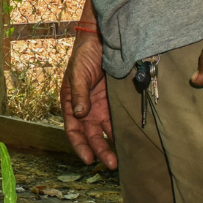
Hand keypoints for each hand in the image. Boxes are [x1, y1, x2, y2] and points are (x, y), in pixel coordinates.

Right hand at [60, 29, 116, 168]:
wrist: (104, 38)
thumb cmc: (85, 54)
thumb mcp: (78, 72)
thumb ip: (79, 93)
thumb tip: (80, 114)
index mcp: (71, 103)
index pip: (73, 129)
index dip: (80, 145)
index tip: (89, 159)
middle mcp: (86, 108)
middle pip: (92, 135)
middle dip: (100, 150)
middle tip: (112, 164)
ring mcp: (101, 105)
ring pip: (106, 131)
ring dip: (112, 144)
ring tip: (122, 159)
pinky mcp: (116, 101)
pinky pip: (118, 119)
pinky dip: (123, 131)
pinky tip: (131, 140)